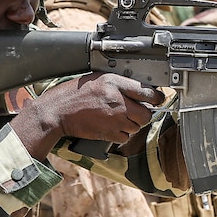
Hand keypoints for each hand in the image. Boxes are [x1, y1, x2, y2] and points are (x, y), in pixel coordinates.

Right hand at [12, 72, 164, 158]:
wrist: (58, 111)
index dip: (157, 97)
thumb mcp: (98, 79)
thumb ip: (120, 84)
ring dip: (132, 125)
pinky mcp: (109, 133)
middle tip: (135, 112)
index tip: (159, 99)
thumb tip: (141, 92)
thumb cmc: (75, 94)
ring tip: (118, 118)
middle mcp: (117, 100)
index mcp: (114, 83)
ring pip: (137, 127)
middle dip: (143, 114)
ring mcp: (114, 118)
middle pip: (146, 113)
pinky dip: (122, 135)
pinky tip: (111, 127)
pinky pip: (126, 137)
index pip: (147, 91)